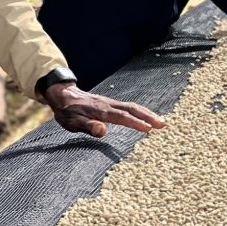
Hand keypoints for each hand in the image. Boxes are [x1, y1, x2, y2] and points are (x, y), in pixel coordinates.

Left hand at [43, 83, 165, 137]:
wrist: (63, 94)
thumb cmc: (67, 111)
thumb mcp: (72, 122)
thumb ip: (87, 126)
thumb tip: (103, 131)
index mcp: (100, 110)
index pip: (122, 116)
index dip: (135, 123)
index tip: (149, 129)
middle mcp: (109, 104)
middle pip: (133, 109)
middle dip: (149, 116)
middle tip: (163, 124)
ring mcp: (111, 102)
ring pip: (133, 106)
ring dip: (147, 113)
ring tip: (160, 122)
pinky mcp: (111, 103)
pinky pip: (129, 106)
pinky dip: (140, 111)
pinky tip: (145, 116)